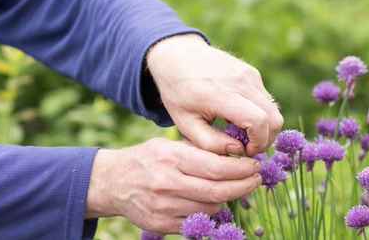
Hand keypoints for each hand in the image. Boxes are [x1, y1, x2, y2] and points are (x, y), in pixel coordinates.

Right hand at [85, 138, 260, 233]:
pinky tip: (209, 203)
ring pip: (211, 209)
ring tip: (230, 189)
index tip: (254, 166)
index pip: (217, 167)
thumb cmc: (146, 159)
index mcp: (171, 158)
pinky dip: (207, 214)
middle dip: (243, 187)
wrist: (113, 182)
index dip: (241, 169)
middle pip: (218, 192)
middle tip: (255, 180)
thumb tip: (234, 156)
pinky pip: (196, 222)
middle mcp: (168, 183)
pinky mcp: (162, 224)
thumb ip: (197, 151)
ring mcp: (164, 207)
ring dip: (226, 200)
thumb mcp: (168, 145)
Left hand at [146, 34, 282, 155]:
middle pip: (274, 118)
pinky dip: (259, 112)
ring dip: (264, 126)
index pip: (258, 121)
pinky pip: (266, 99)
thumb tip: (238, 150)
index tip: (244, 151)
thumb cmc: (177, 92)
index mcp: (220, 95)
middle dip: (266, 139)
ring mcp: (249, 74)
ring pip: (273, 109)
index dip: (258, 142)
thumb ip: (211, 143)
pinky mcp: (252, 72)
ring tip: (240, 132)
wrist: (177, 56)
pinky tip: (238, 116)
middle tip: (247, 146)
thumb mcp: (185, 123)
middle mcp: (240, 82)